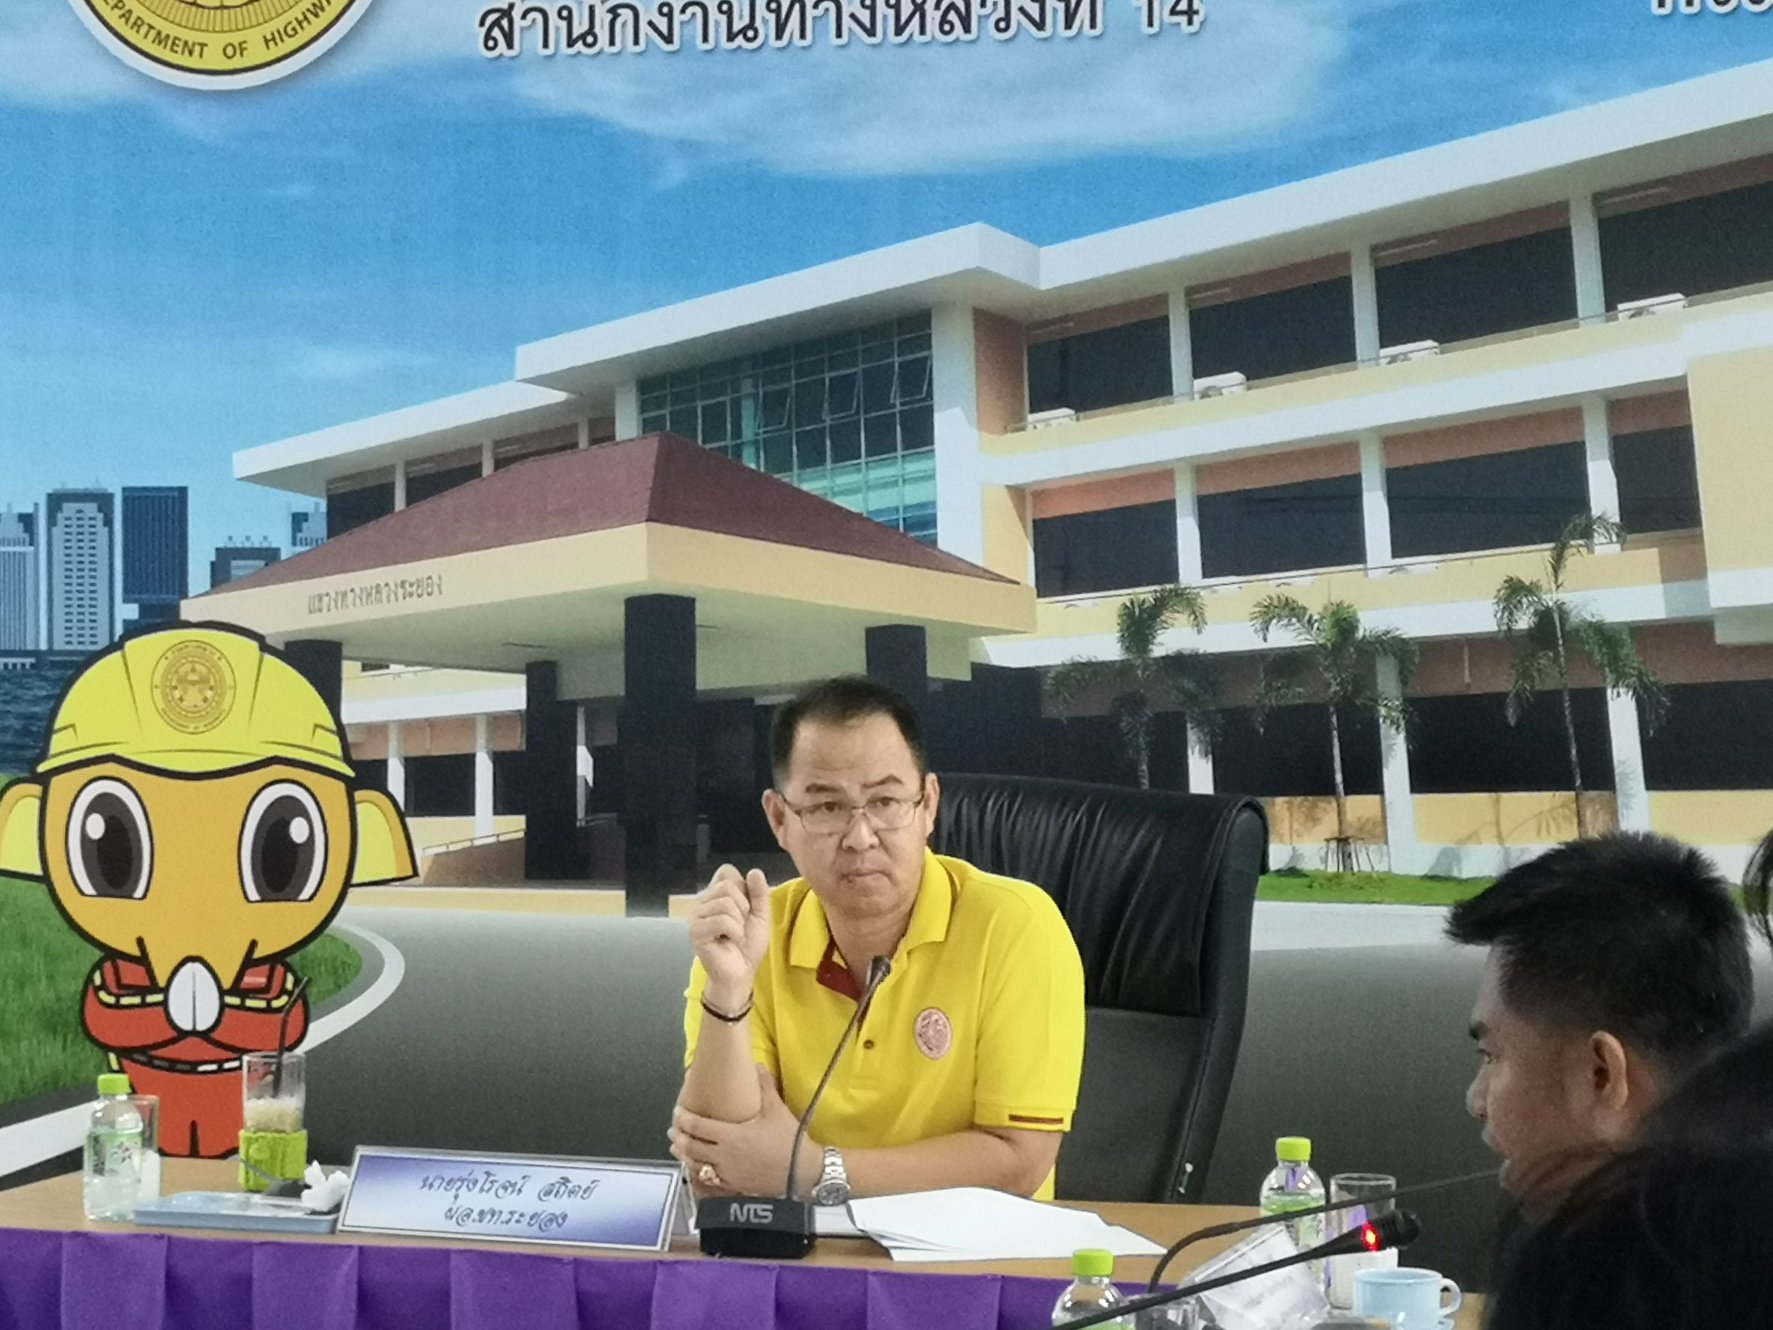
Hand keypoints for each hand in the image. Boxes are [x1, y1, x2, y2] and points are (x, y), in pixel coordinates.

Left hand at [669, 1066, 820, 1198]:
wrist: (801, 1172)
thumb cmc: (788, 1140)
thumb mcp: (776, 1110)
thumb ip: (764, 1086)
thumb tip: (758, 1065)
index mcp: (730, 1136)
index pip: (698, 1126)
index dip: (684, 1119)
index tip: (677, 1113)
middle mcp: (723, 1156)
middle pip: (692, 1147)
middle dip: (680, 1137)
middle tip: (673, 1130)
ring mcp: (727, 1173)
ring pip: (697, 1165)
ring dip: (684, 1156)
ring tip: (677, 1149)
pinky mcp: (734, 1186)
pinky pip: (708, 1180)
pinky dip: (698, 1172)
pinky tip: (697, 1168)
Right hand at [689, 864, 770, 1002]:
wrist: (741, 973)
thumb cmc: (748, 944)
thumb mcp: (761, 915)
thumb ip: (760, 893)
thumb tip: (754, 871)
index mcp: (715, 894)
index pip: (726, 871)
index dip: (742, 888)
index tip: (745, 908)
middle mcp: (701, 901)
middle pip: (727, 885)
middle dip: (743, 907)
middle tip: (740, 925)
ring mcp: (695, 916)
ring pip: (725, 902)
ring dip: (738, 922)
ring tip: (735, 935)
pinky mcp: (695, 931)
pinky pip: (721, 920)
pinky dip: (734, 931)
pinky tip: (730, 941)